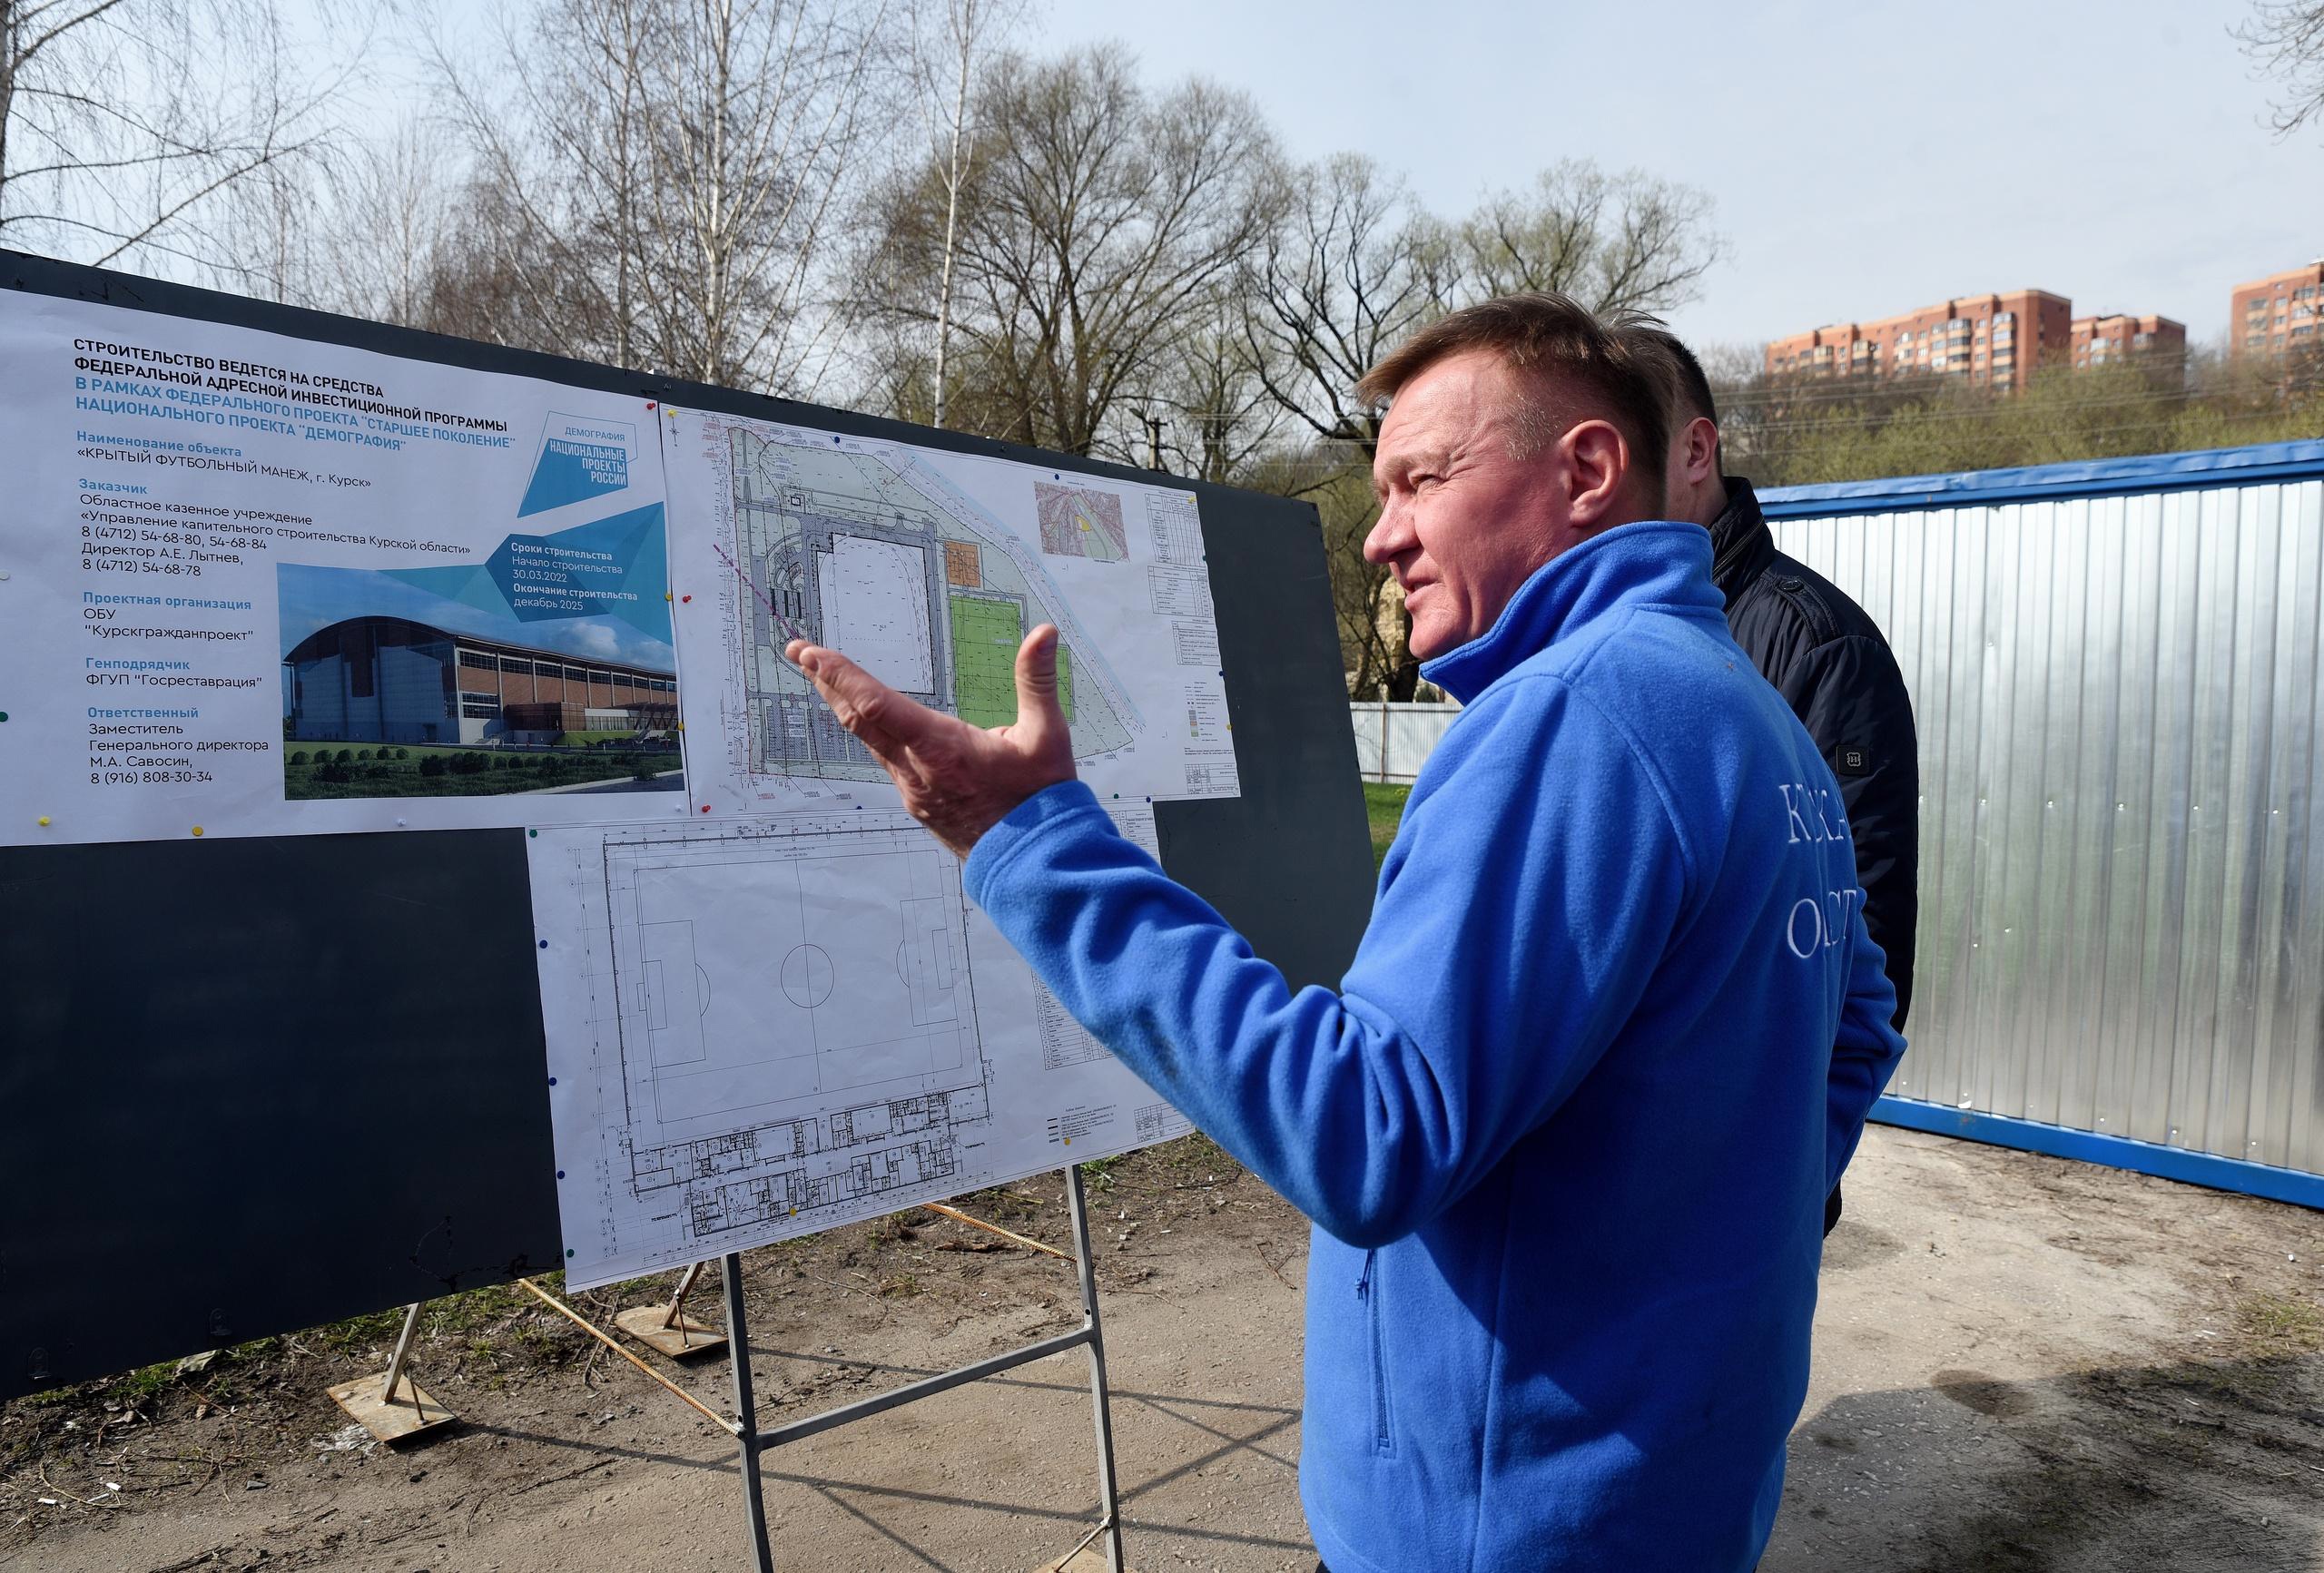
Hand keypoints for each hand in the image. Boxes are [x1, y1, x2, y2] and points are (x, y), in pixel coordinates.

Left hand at [785, 624, 1077, 857]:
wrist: (1032, 862)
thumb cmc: (1040, 800)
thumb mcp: (1047, 736)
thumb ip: (1038, 680)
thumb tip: (1043, 632)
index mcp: (941, 749)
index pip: (877, 706)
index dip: (841, 676)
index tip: (812, 653)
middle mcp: (916, 770)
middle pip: (857, 720)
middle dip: (826, 682)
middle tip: (798, 651)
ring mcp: (912, 789)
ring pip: (866, 741)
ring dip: (843, 704)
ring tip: (823, 676)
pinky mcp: (917, 802)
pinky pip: (883, 759)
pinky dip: (866, 730)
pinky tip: (866, 720)